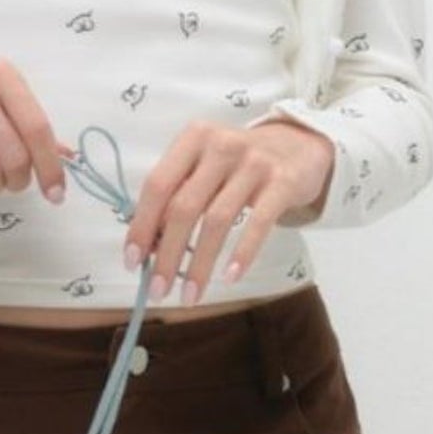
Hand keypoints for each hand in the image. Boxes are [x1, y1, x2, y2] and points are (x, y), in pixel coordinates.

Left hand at [120, 120, 336, 301]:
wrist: (299, 145)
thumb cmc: (238, 164)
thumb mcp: (204, 166)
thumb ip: (177, 195)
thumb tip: (149, 246)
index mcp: (193, 139)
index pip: (158, 185)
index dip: (142, 225)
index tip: (133, 262)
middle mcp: (221, 146)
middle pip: (184, 207)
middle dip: (167, 254)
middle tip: (160, 290)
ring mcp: (254, 163)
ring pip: (217, 221)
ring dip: (200, 265)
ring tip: (190, 294)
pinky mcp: (283, 182)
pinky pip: (258, 224)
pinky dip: (242, 254)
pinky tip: (229, 278)